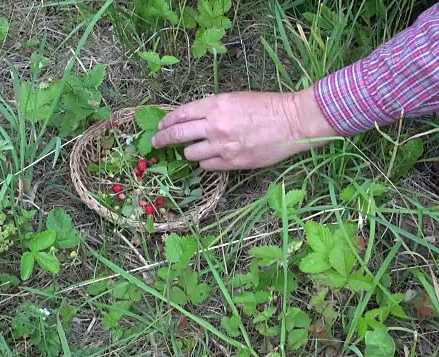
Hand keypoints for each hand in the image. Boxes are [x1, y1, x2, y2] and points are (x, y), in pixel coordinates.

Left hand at [151, 87, 337, 170]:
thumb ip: (211, 108)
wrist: (292, 122)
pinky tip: (210, 157)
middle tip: (156, 142)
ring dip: (188, 152)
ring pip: (190, 154)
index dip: (167, 122)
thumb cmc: (266, 106)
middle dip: (163, 139)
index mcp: (215, 104)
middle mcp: (214, 125)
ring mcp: (222, 145)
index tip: (160, 126)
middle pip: (178, 135)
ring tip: (192, 150)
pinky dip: (205, 162)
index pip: (180, 114)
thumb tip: (191, 118)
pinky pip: (207, 166)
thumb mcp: (235, 98)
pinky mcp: (232, 162)